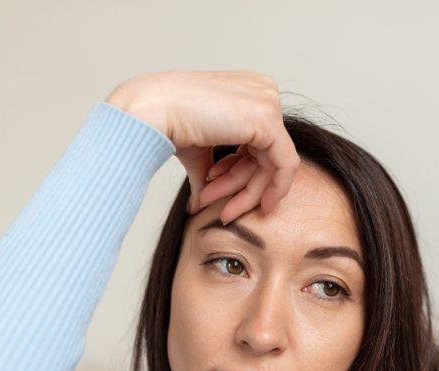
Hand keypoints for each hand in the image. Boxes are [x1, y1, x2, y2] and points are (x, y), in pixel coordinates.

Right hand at [105, 69, 299, 224]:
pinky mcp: (268, 120)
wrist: (153, 111)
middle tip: (224, 210)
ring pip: (275, 163)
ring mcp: (268, 102)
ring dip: (248, 192)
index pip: (257, 142)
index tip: (219, 195)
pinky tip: (258, 206)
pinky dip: (272, 189)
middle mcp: (263, 92)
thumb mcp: (198, 150)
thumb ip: (210, 171)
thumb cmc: (167, 121)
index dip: (239, 173)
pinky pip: (285, 165)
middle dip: (243, 187)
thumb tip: (201, 203)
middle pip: (267, 153)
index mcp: (248, 92)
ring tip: (224, 210)